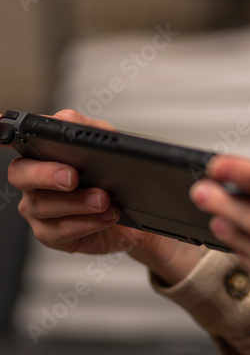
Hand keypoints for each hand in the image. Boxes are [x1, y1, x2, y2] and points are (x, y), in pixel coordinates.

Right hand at [8, 109, 199, 284]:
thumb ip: (86, 127)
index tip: (6, 131)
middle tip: (72, 176)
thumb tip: (64, 120)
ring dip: (78, 202)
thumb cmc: (112, 176)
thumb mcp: (108, 144)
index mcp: (40, 154)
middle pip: (20, 174)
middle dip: (46, 174)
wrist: (132, 212)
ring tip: (104, 199)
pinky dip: (87, 223)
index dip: (4, 136)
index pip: (15, 141)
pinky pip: (60, 231)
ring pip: (44, 205)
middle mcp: (32, 181)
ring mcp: (37, 209)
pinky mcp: (50, 234)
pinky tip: (106, 216)